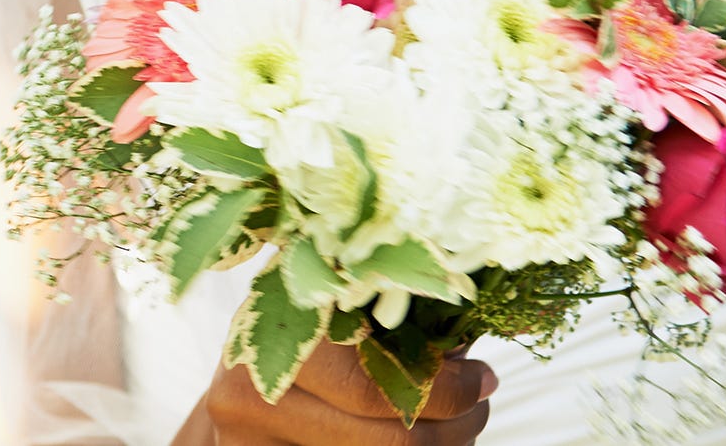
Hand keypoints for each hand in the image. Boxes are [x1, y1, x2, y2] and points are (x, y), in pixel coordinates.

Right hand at [189, 343, 496, 444]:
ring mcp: (246, 437)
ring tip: (458, 425)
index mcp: (277, 329)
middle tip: (479, 407)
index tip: (484, 380)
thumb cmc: (306, 314)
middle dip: (449, 427)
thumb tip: (467, 349)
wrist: (241, 358)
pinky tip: (419, 436)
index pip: (377, 385)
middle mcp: (251, 389)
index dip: (444, 390)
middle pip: (381, 442)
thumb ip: (396, 313)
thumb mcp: (344, 295)